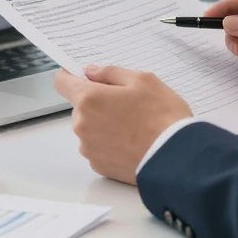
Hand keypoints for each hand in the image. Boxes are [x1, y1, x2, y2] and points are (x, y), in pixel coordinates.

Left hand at [54, 65, 192, 184]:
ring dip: (103, 124)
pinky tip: (132, 142)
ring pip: (89, 128)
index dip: (72, 76)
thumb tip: (92, 72)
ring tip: (133, 126)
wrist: (175, 158)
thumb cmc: (162, 117)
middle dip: (97, 102)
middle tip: (126, 104)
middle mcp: (82, 125)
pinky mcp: (98, 165)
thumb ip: (111, 73)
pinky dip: (110, 143)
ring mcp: (89, 148)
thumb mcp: (142, 80)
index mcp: (89, 99)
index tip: (83, 77)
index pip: (62, 82)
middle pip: (80, 107)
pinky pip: (98, 147)